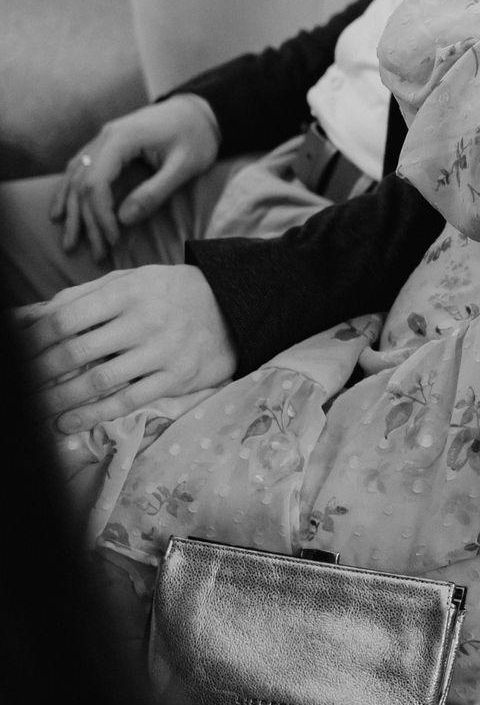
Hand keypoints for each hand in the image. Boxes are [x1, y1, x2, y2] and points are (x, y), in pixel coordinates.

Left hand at [16, 263, 237, 433]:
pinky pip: (126, 401)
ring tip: (37, 407)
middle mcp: (145, 319)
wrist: (233, 307)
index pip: (67, 317)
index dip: (34, 338)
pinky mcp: (176, 377)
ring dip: (60, 398)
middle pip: (78, 351)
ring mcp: (162, 350)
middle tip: (22, 384)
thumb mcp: (127, 281)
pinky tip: (67, 422)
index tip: (18, 351)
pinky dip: (91, 415)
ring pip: (99, 381)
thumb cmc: (167, 293)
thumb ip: (77, 297)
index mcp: (128, 290)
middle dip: (41, 371)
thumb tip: (23, 317)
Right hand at [50, 96, 219, 259]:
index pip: (97, 183)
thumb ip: (155, 192)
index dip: (101, 215)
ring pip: (76, 177)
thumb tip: (123, 220)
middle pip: (83, 184)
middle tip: (97, 254)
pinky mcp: (106, 144)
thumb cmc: (197, 136)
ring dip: (73, 211)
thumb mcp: (184, 166)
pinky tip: (61, 212)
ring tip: (70, 243)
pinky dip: (69, 192)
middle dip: (87, 221)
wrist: (199, 110)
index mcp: (123, 138)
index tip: (113, 240)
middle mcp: (105, 136)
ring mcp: (103, 138)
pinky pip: (79, 169)